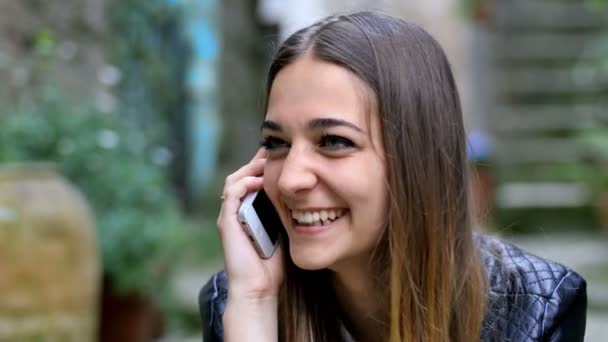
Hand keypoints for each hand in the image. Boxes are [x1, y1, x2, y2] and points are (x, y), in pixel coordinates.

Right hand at [217, 148, 283, 300]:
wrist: (258, 288)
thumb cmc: (272, 265)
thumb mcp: (283, 231)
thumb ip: (286, 214)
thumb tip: (306, 199)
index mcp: (248, 212)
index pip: (253, 180)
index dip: (266, 167)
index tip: (284, 157)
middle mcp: (235, 211)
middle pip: (242, 175)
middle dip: (258, 162)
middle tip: (277, 152)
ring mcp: (229, 216)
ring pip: (234, 180)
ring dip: (251, 168)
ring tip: (268, 162)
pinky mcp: (227, 222)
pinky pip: (231, 194)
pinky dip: (244, 183)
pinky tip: (260, 181)